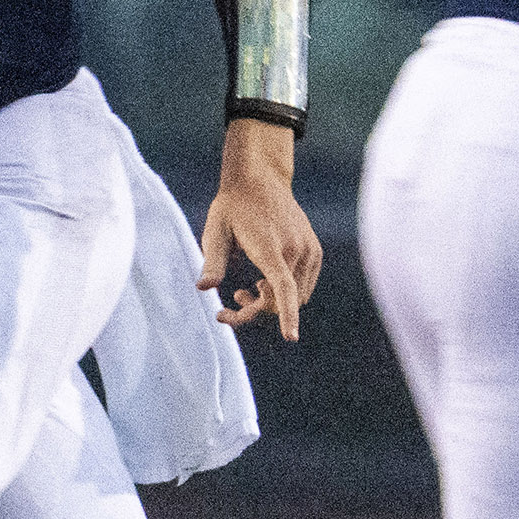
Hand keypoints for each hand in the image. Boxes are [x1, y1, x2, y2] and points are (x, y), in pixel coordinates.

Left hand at [198, 120, 322, 339]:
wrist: (260, 180)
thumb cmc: (232, 207)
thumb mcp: (216, 231)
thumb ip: (213, 261)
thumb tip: (204, 287)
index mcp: (271, 248)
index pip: (283, 288)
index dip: (286, 315)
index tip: (290, 337)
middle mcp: (296, 250)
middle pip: (282, 300)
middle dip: (257, 309)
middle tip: (232, 298)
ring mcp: (309, 250)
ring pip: (296, 296)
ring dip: (271, 301)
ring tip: (245, 288)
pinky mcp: (314, 250)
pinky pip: (303, 285)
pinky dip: (285, 291)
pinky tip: (264, 278)